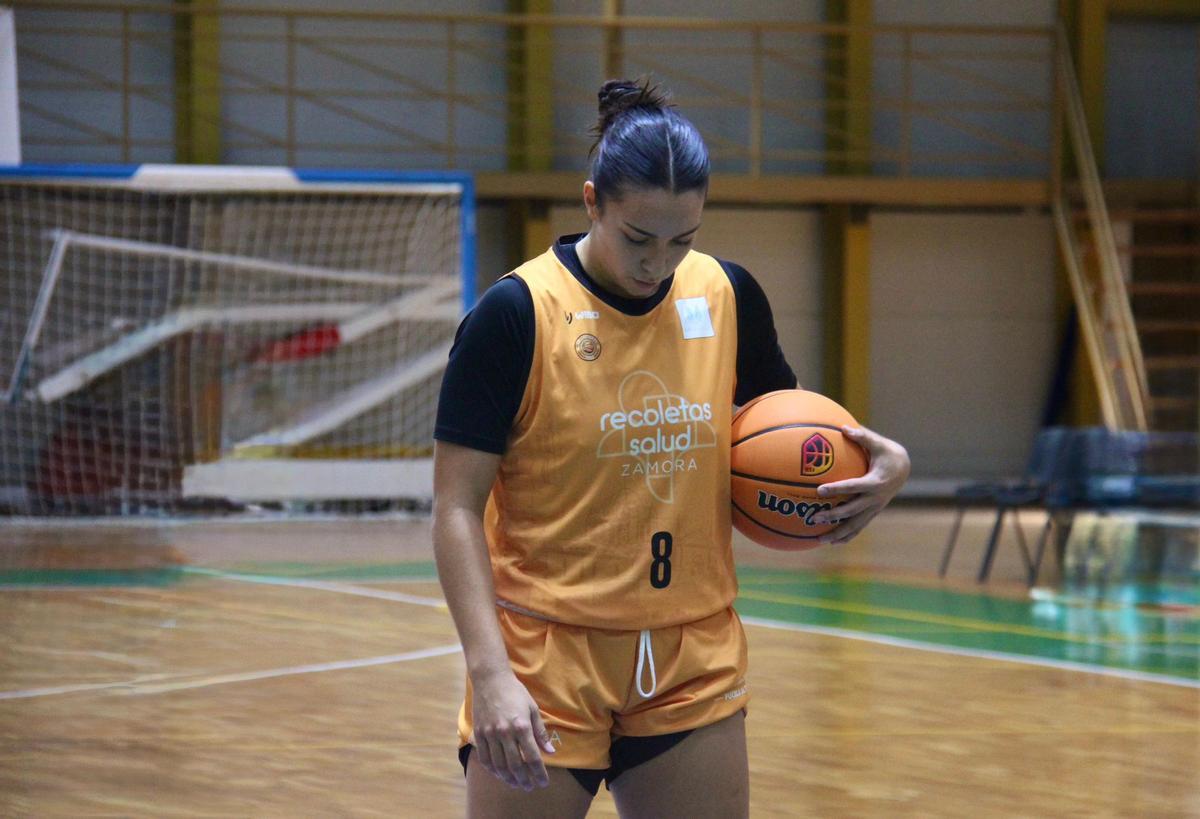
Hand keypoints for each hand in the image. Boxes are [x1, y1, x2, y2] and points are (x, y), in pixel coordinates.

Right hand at [470, 669, 555, 790]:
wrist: (491, 679)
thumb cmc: (515, 692)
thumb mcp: (532, 709)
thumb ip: (540, 732)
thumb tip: (550, 752)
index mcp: (521, 726)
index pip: (532, 757)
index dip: (539, 773)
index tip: (543, 783)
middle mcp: (505, 732)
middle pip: (515, 765)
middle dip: (524, 780)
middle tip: (530, 787)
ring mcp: (490, 733)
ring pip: (499, 765)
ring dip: (508, 778)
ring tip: (516, 784)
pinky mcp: (479, 733)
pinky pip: (485, 757)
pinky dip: (492, 769)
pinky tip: (499, 774)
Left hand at [812, 425, 909, 545]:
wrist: (903, 469)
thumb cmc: (887, 453)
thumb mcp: (878, 443)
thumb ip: (862, 436)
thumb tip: (844, 427)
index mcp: (875, 482)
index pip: (853, 487)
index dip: (837, 489)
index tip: (820, 490)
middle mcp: (875, 498)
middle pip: (852, 510)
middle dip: (833, 515)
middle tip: (814, 518)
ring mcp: (874, 508)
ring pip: (856, 525)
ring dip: (838, 533)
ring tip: (820, 541)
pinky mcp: (873, 512)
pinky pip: (859, 527)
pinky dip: (847, 536)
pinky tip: (833, 542)